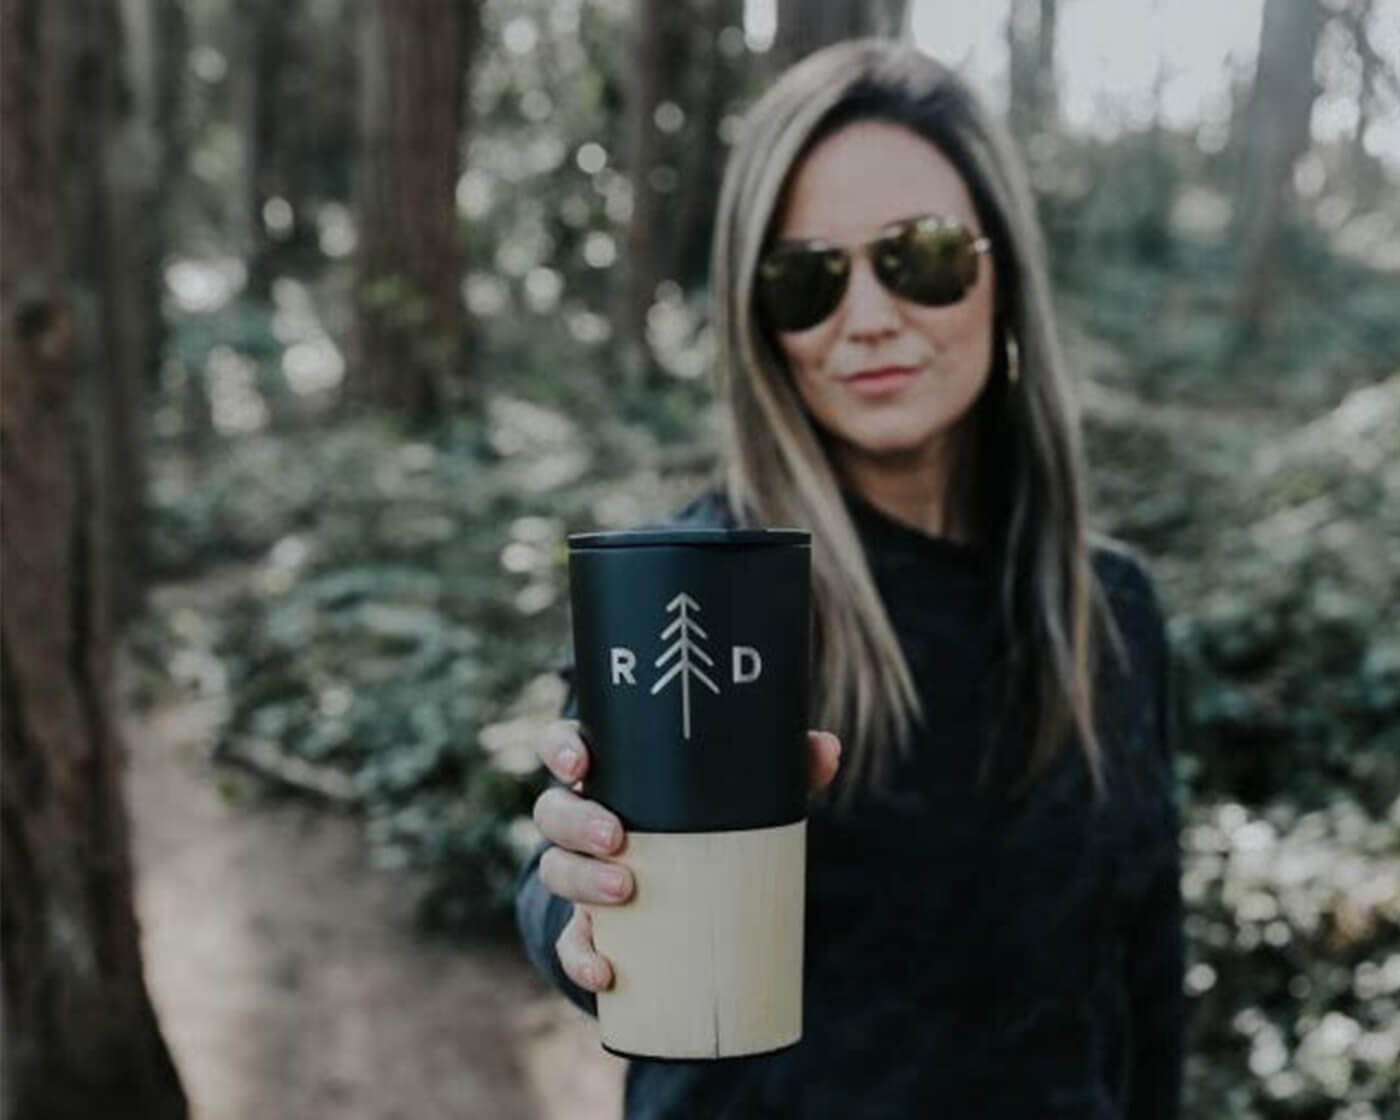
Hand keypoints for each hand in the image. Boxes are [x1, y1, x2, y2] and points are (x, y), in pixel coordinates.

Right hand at [532, 719, 841, 992]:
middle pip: (552, 811)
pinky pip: (569, 942)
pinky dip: (581, 958)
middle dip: (577, 822)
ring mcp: (578, 873)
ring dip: (579, 880)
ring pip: (553, 870)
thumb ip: (782, 766)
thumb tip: (828, 748)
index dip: (561, 750)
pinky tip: (607, 972)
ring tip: (623, 888)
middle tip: (617, 836)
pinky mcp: (587, 925)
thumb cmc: (708, 819)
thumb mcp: (742, 791)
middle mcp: (581, 819)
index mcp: (608, 773)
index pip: (563, 747)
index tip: (582, 763)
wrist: (690, 891)